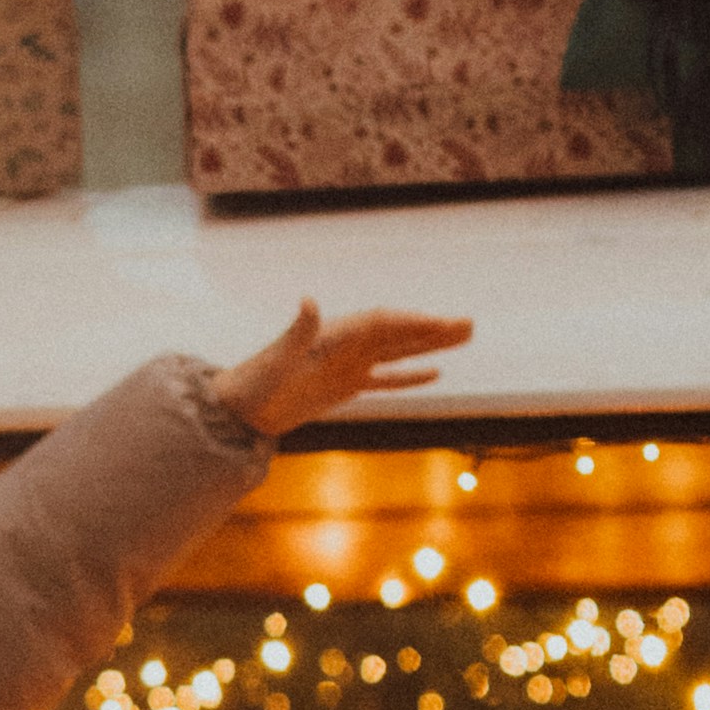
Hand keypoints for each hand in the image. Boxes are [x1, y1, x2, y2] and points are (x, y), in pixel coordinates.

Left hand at [211, 300, 474, 439]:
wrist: (239, 408)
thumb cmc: (254, 381)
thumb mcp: (277, 358)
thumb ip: (297, 330)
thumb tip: (308, 300)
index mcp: (335, 334)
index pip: (382, 324)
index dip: (411, 322)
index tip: (441, 324)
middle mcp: (346, 345)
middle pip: (398, 333)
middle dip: (433, 329)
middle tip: (469, 324)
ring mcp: (348, 365)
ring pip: (398, 352)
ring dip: (430, 345)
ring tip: (464, 337)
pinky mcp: (346, 385)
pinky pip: (385, 379)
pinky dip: (409, 376)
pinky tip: (435, 373)